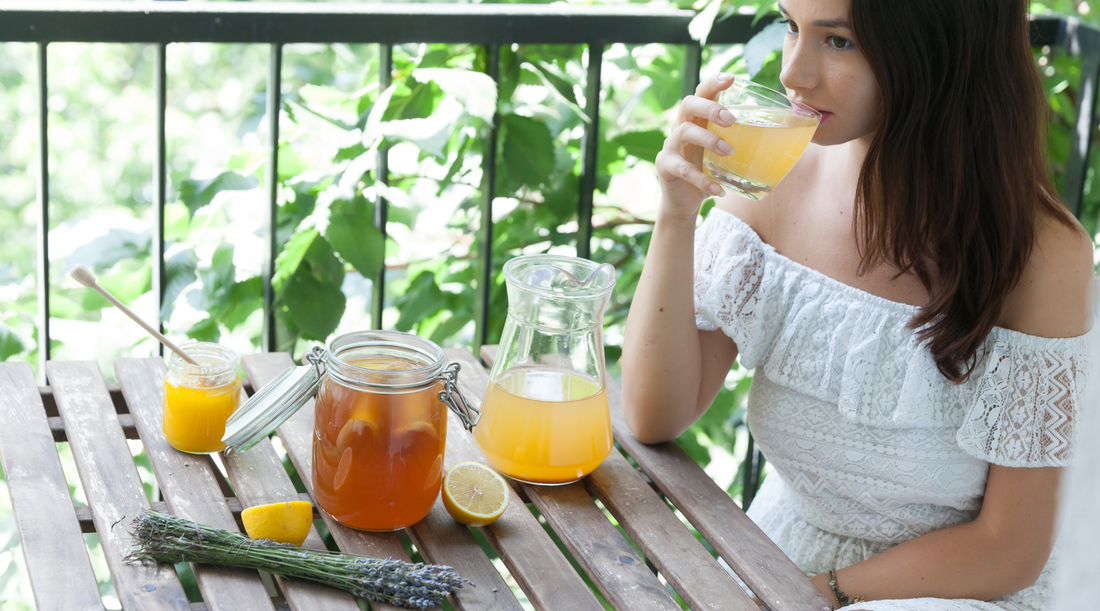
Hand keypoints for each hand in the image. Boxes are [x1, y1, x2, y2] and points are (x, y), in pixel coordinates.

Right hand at [655, 72, 737, 220]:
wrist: (683, 201)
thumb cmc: (708, 172)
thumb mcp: (724, 154)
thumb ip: (742, 143)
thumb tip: (785, 139)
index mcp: (697, 120)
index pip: (701, 93)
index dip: (713, 83)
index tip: (731, 79)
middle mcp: (680, 127)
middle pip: (688, 104)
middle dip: (710, 108)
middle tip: (731, 120)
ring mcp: (670, 146)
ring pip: (684, 132)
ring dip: (709, 140)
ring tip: (729, 152)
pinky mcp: (665, 166)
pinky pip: (682, 168)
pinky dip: (702, 179)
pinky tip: (718, 189)